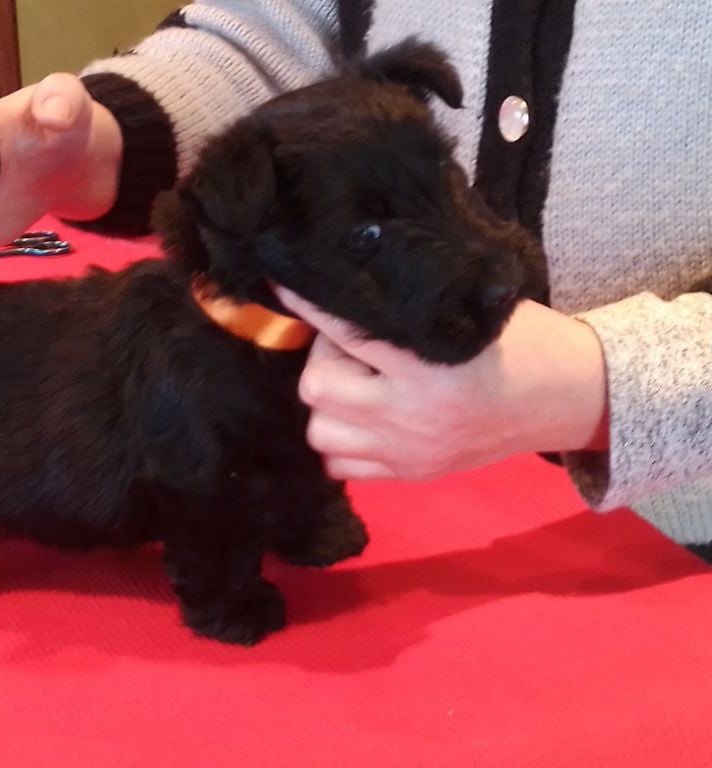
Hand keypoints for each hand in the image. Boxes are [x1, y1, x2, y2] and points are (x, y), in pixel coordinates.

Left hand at [274, 287, 609, 481]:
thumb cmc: (523, 340)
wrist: (570, 397)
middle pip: (316, 390)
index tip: (282, 277)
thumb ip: (407, 304)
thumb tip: (345, 276)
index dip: (307, 302)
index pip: (344, 331)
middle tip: (349, 341)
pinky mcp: (410, 475)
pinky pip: (341, 467)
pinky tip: (362, 412)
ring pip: (320, 433)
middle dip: (322, 358)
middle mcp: (412, 418)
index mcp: (430, 369)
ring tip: (356, 379)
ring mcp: (408, 453)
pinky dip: (340, 439)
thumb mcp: (470, 307)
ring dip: (327, 402)